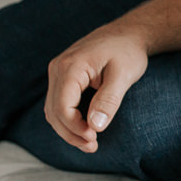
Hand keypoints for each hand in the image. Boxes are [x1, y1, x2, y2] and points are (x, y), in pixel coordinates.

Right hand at [44, 23, 149, 151]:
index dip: (75, 128)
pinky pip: (58, 103)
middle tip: (93, 147)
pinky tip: (84, 130)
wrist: (127, 33)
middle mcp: (58, 68)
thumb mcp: (124, 75)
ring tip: (90, 143)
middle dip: (70, 133)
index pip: (62, 106)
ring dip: (67, 129)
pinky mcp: (63, 76)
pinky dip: (67, 119)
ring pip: (52, 109)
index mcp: (71, 66)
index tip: (94, 138)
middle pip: (54, 111)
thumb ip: (109, 100)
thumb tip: (95, 126)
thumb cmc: (127, 52)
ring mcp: (57, 71)